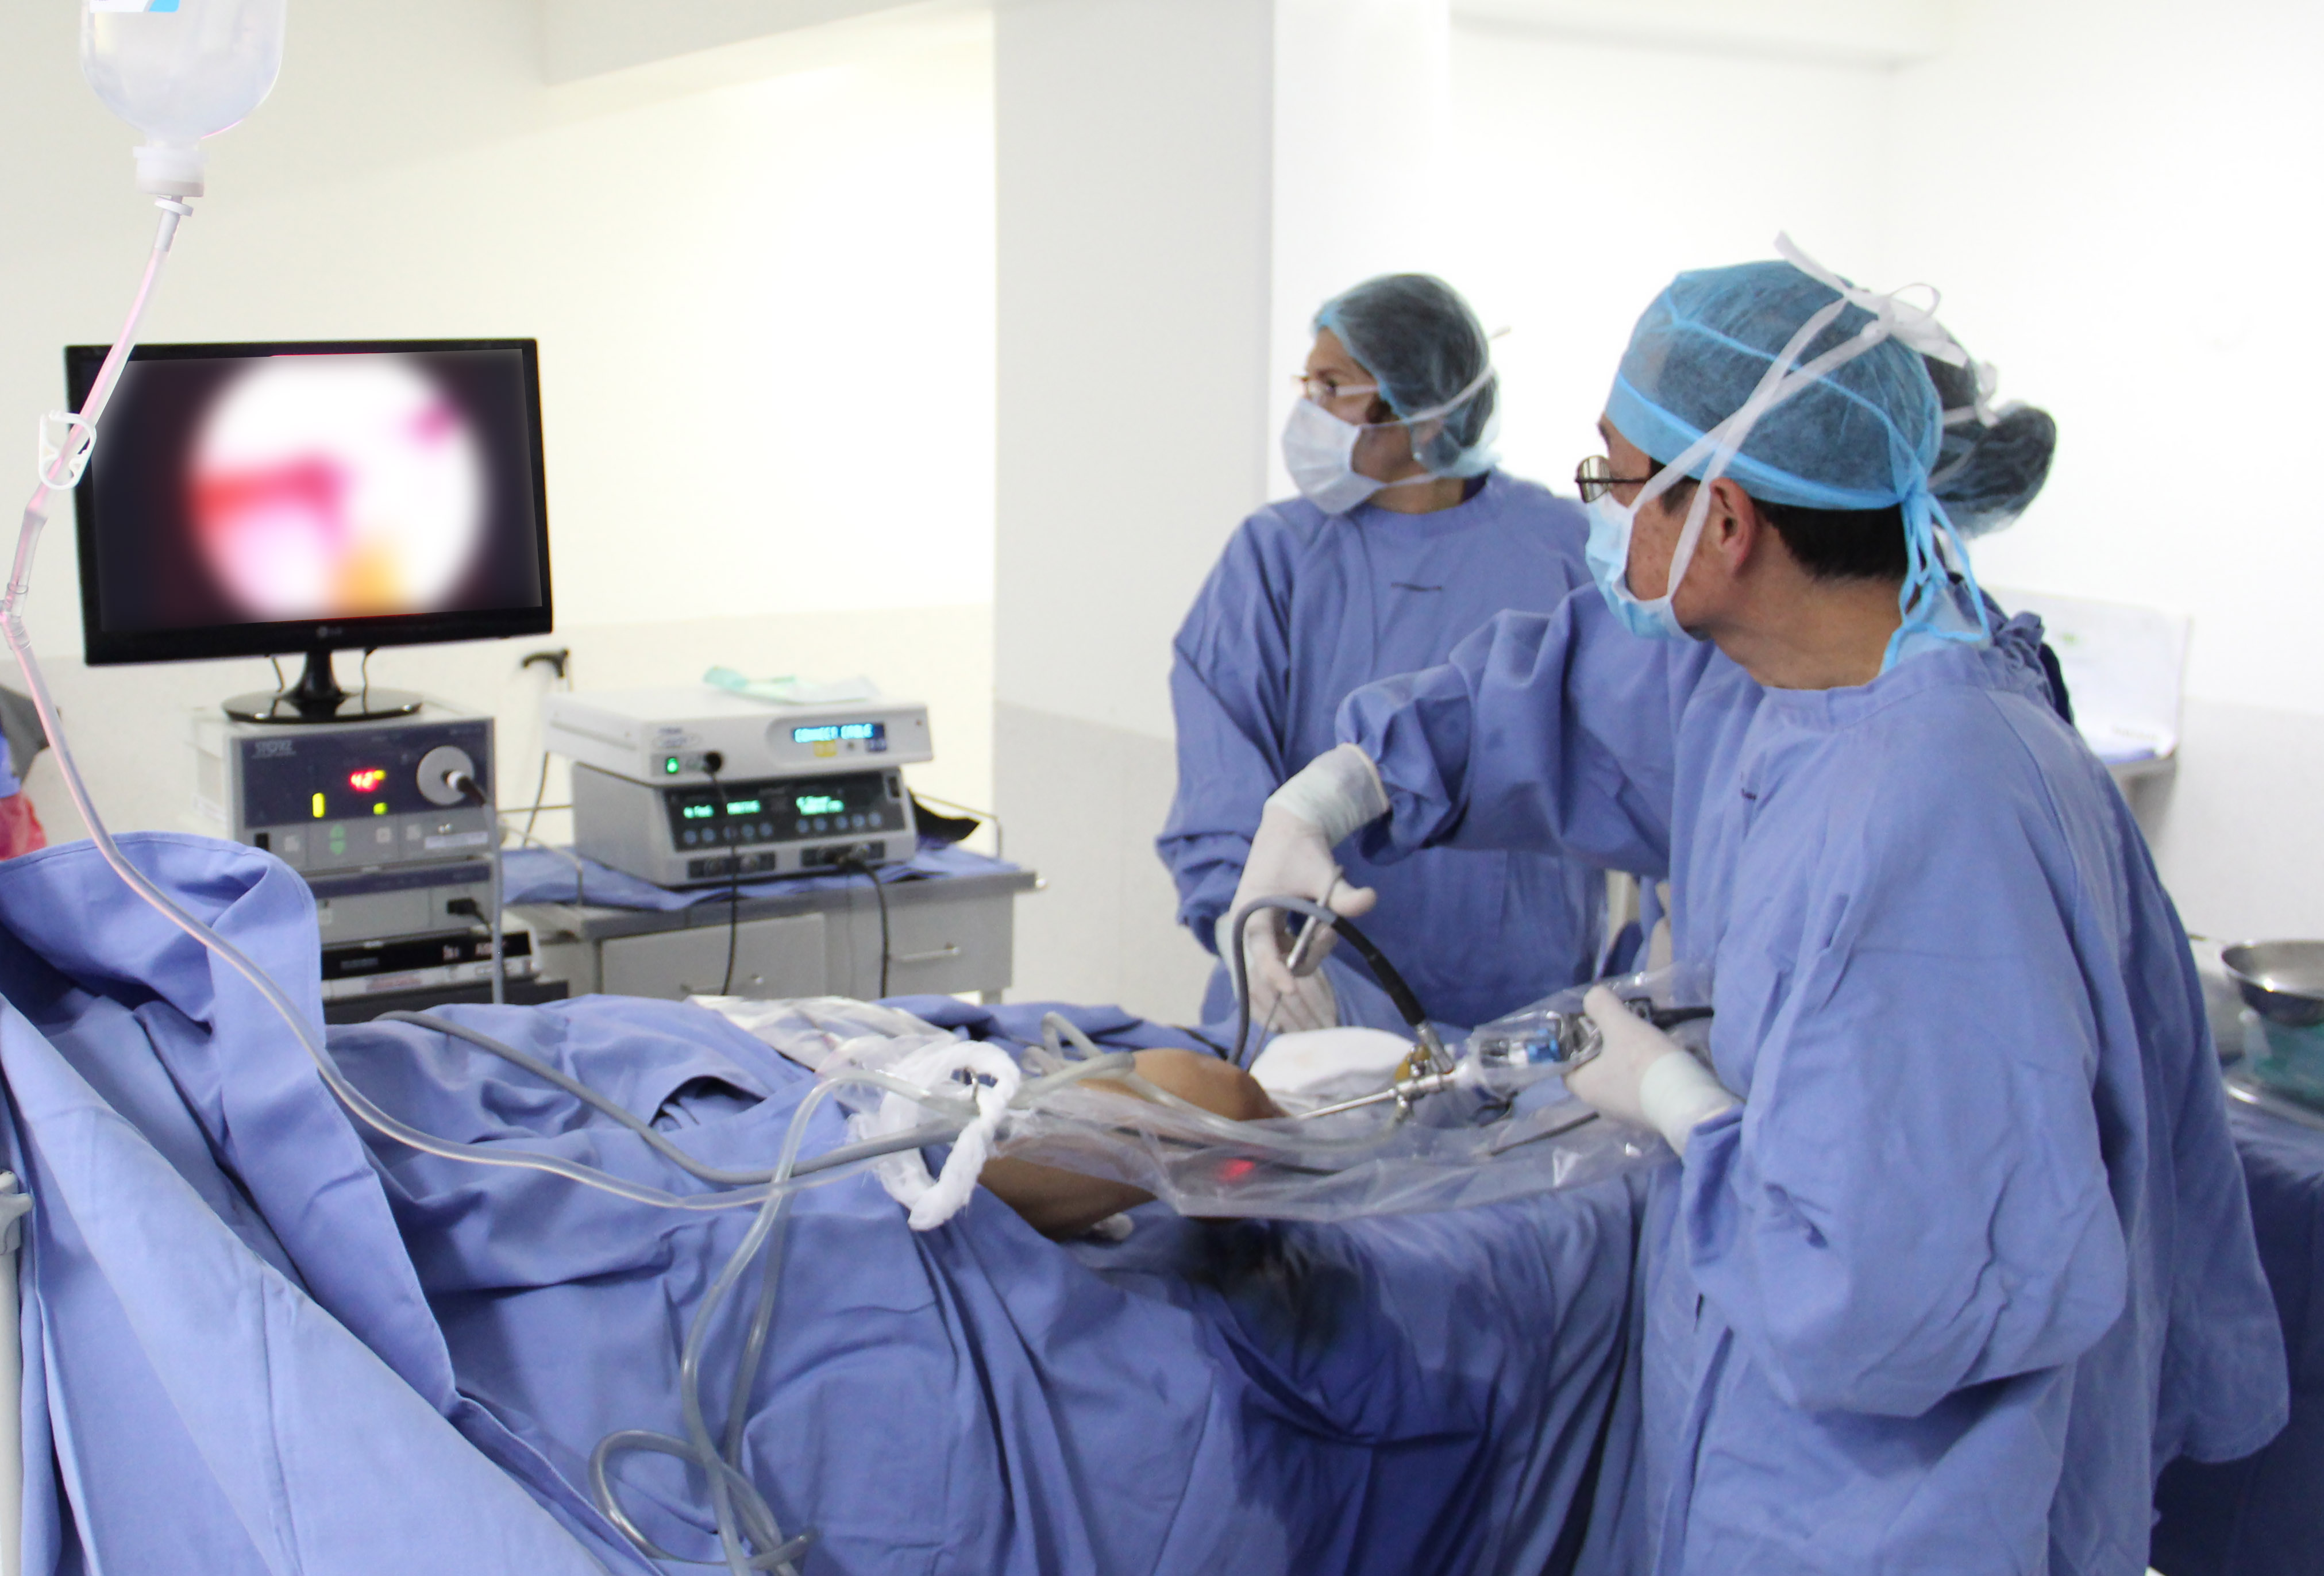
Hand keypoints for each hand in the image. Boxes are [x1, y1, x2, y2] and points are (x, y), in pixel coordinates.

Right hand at [1224, 803, 1376, 1032]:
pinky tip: (1322, 927)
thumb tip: (1370, 900)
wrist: (1290, 830)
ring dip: (1310, 950)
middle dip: (1308, 955)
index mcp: (1251, 909)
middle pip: (1276, 959)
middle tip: (1332, 931)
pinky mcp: (1270, 927)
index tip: (1292, 990)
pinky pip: (1287, 949)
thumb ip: (1344, 895)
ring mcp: (1259, 926)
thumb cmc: (1300, 850)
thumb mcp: (1323, 873)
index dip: (1275, 972)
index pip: (1261, 949)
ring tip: (1330, 923)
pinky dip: (1306, 945)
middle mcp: (1249, 923)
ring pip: (1284, 957)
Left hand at [1566, 986, 1736, 1154]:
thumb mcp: (1621, 1026)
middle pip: (1594, 1070)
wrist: (1687, 1104)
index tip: (1592, 1025)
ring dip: (1626, 1063)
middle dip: (1605, 1049)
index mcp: (1584, 1087)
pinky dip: (1643, 1077)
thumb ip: (1601, 1006)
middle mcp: (1599, 1105)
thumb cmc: (1645, 1064)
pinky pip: (1638, 1092)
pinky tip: (1657, 1062)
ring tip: (1642, 1042)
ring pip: (1618, 1081)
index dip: (1575, 1042)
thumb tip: (1591, 997)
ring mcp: (1624, 1114)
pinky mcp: (1647, 1117)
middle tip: (1620, 1028)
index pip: (1568, 1063)